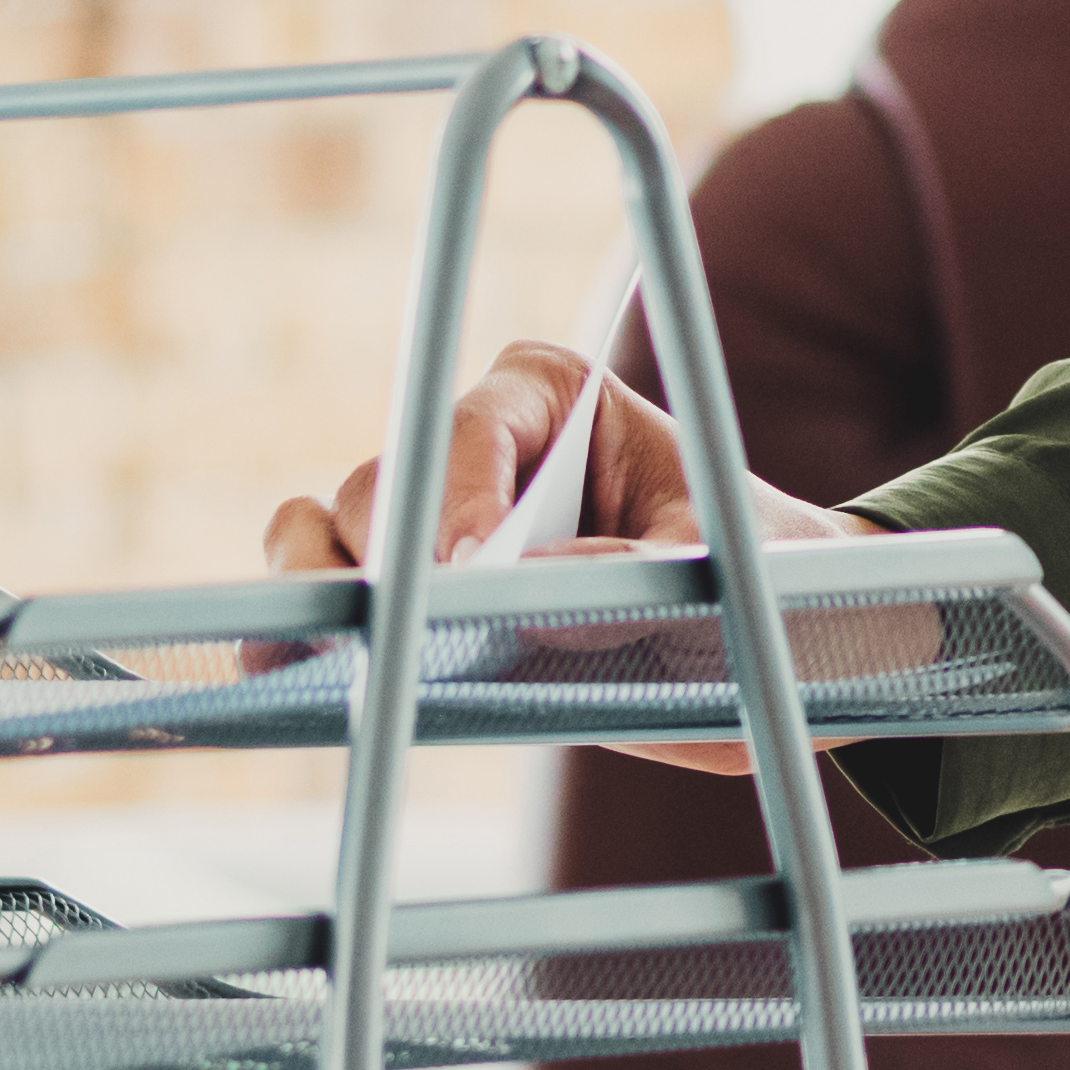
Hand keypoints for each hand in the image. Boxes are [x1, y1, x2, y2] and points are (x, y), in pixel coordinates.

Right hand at [254, 343, 925, 773]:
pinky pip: (324, 599)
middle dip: (388, 561)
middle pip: (384, 486)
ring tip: (341, 655)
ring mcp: (436, 525)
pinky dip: (300, 630)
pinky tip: (290, 672)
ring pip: (330, 535)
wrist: (779, 652)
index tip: (460, 573)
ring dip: (326, 593)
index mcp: (556, 398)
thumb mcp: (731, 577)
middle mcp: (479, 448)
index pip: (473, 432)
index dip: (455, 500)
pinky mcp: (419, 607)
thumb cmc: (764, 585)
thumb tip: (535, 595)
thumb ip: (641, 576)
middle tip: (409, 636)